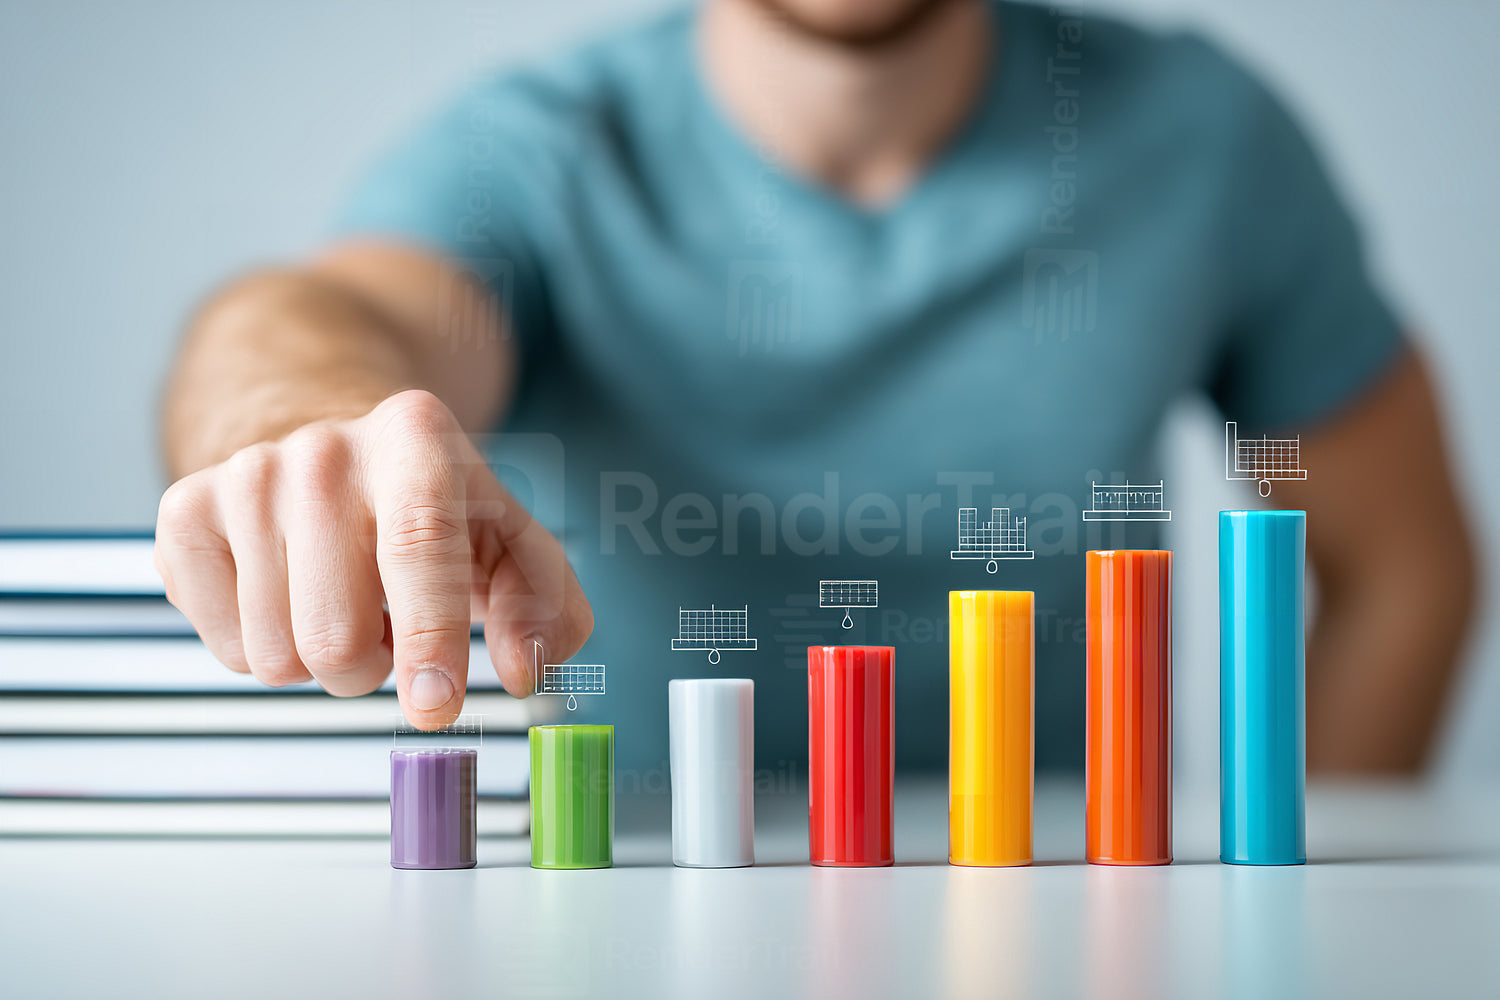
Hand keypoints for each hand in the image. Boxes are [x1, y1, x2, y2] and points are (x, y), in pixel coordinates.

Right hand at [154, 389, 592, 727]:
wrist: (331, 445)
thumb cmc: (434, 507)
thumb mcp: (508, 540)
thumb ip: (544, 606)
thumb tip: (527, 669)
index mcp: (415, 437)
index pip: (420, 544)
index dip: (431, 635)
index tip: (437, 706)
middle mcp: (323, 448)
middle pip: (336, 634)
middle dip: (372, 668)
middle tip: (387, 633)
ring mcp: (243, 477)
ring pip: (277, 656)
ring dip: (322, 659)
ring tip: (342, 603)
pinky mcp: (181, 512)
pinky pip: (226, 649)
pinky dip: (266, 648)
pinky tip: (291, 596)